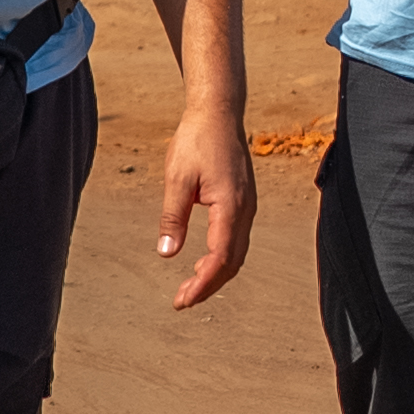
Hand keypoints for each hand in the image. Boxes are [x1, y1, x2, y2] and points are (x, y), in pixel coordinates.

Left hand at [156, 103, 255, 307]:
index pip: (219, 258)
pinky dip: (222, 258)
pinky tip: (203, 261)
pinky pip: (237, 239)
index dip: (202, 284)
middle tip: (182, 300)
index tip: (181, 300)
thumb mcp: (177, 178)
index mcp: (230, 205)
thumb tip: (166, 253)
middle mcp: (245, 210)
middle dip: (209, 286)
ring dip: (216, 274)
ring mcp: (248, 206)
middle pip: (232, 262)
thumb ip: (172, 217)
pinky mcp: (244, 201)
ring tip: (190, 287)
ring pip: (237, 253)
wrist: (218, 112)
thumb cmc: (196, 140)